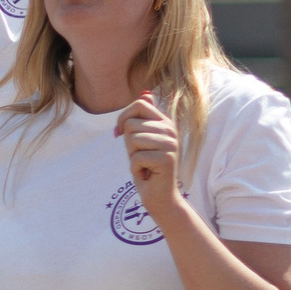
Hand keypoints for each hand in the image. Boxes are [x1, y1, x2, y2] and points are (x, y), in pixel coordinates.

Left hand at [117, 93, 183, 216]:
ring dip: (132, 157)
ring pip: (133, 140)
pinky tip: (146, 174)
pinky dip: (135, 169)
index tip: (119, 133)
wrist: (159, 196)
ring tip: (144, 165)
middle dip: (128, 144)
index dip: (123, 117)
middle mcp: (171, 130)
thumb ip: (142, 119)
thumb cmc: (147, 168)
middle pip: (132, 124)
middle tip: (140, 156)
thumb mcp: (141, 140)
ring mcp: (171, 144)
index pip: (139, 104)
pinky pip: (136, 157)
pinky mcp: (167, 159)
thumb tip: (146, 93)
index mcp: (165, 122)